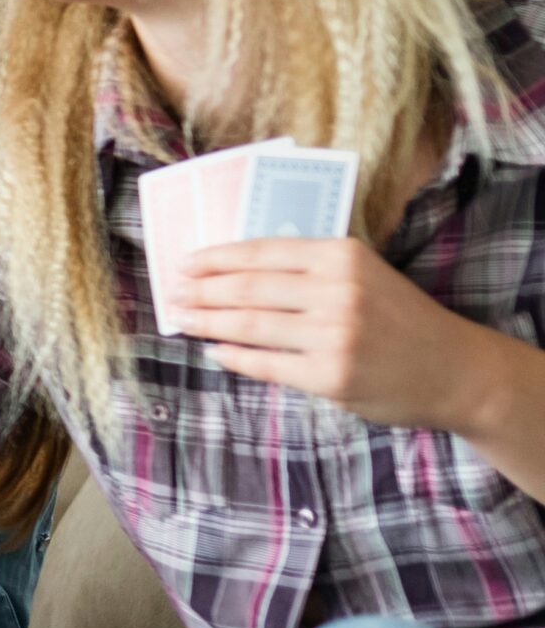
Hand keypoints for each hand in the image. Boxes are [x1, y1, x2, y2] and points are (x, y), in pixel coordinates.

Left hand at [177, 238, 493, 429]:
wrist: (454, 368)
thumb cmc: (399, 318)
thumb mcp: (363, 275)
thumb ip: (310, 269)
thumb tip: (234, 270)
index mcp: (342, 256)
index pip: (262, 252)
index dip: (216, 258)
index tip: (186, 263)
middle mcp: (337, 291)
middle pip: (248, 288)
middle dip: (203, 291)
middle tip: (172, 294)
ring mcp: (334, 335)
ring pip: (250, 325)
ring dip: (208, 322)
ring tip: (182, 320)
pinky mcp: (330, 375)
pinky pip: (266, 364)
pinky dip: (234, 357)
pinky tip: (215, 351)